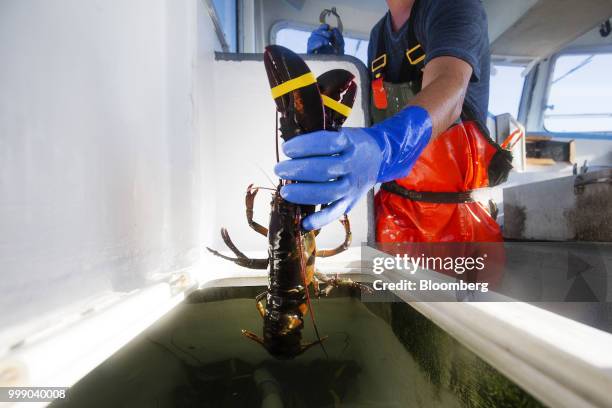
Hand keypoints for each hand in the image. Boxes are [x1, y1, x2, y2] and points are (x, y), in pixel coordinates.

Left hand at [274, 106, 432, 229]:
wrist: (378, 157)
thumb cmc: (350, 145)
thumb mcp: (340, 133)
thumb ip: (319, 141)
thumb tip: (288, 150)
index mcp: (350, 142)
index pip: (326, 143)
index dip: (304, 146)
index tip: (286, 149)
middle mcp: (353, 165)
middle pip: (325, 170)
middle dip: (299, 170)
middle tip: (280, 169)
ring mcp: (353, 185)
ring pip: (329, 192)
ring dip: (304, 193)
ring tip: (285, 191)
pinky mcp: (351, 201)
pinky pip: (335, 212)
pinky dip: (320, 219)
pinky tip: (303, 223)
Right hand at [307, 24, 342, 54]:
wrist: (336, 65)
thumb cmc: (338, 55)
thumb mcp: (340, 44)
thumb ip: (339, 36)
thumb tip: (334, 29)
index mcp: (322, 38)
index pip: (319, 29)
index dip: (323, 27)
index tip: (327, 27)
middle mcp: (316, 42)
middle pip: (315, 32)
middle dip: (323, 32)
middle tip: (330, 36)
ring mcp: (312, 47)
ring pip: (312, 38)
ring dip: (320, 38)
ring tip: (327, 42)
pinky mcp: (311, 54)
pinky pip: (310, 47)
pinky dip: (315, 44)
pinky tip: (321, 44)